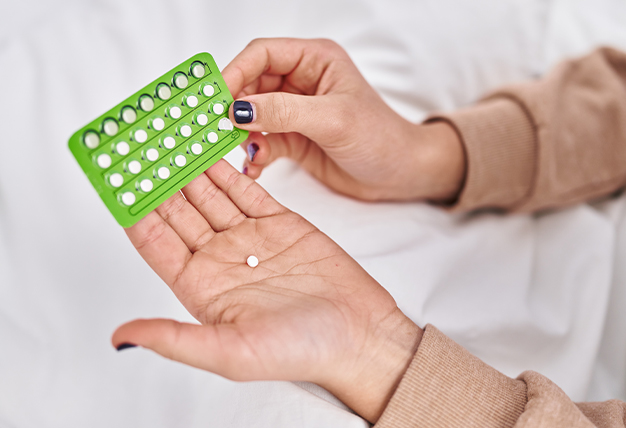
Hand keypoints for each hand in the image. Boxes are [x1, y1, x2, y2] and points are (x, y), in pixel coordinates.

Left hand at [112, 160, 421, 421]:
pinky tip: (210, 146)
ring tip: (169, 135)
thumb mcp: (232, 353)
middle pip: (179, 210)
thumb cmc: (302, 350)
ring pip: (209, 192)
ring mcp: (250, 237)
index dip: (135, 211)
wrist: (360, 335)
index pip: (157, 241)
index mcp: (201, 287)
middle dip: (158, 179)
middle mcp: (220, 259)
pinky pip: (245, 188)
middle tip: (140, 142)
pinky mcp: (280, 222)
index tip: (118, 179)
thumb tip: (120, 338)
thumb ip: (175, 340)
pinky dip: (227, 166)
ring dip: (188, 165)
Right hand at [222, 38, 464, 202]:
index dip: (235, 72)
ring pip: (253, 115)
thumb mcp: (332, 120)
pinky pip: (262, 141)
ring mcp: (296, 111)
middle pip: (251, 84)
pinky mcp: (294, 138)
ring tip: (242, 152)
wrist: (399, 174)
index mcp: (314, 60)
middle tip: (216, 129)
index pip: (262, 55)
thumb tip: (239, 109)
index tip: (216, 98)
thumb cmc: (380, 137)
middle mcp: (301, 81)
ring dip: (243, 134)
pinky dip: (255, 153)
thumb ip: (285, 112)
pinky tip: (255, 166)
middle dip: (234, 107)